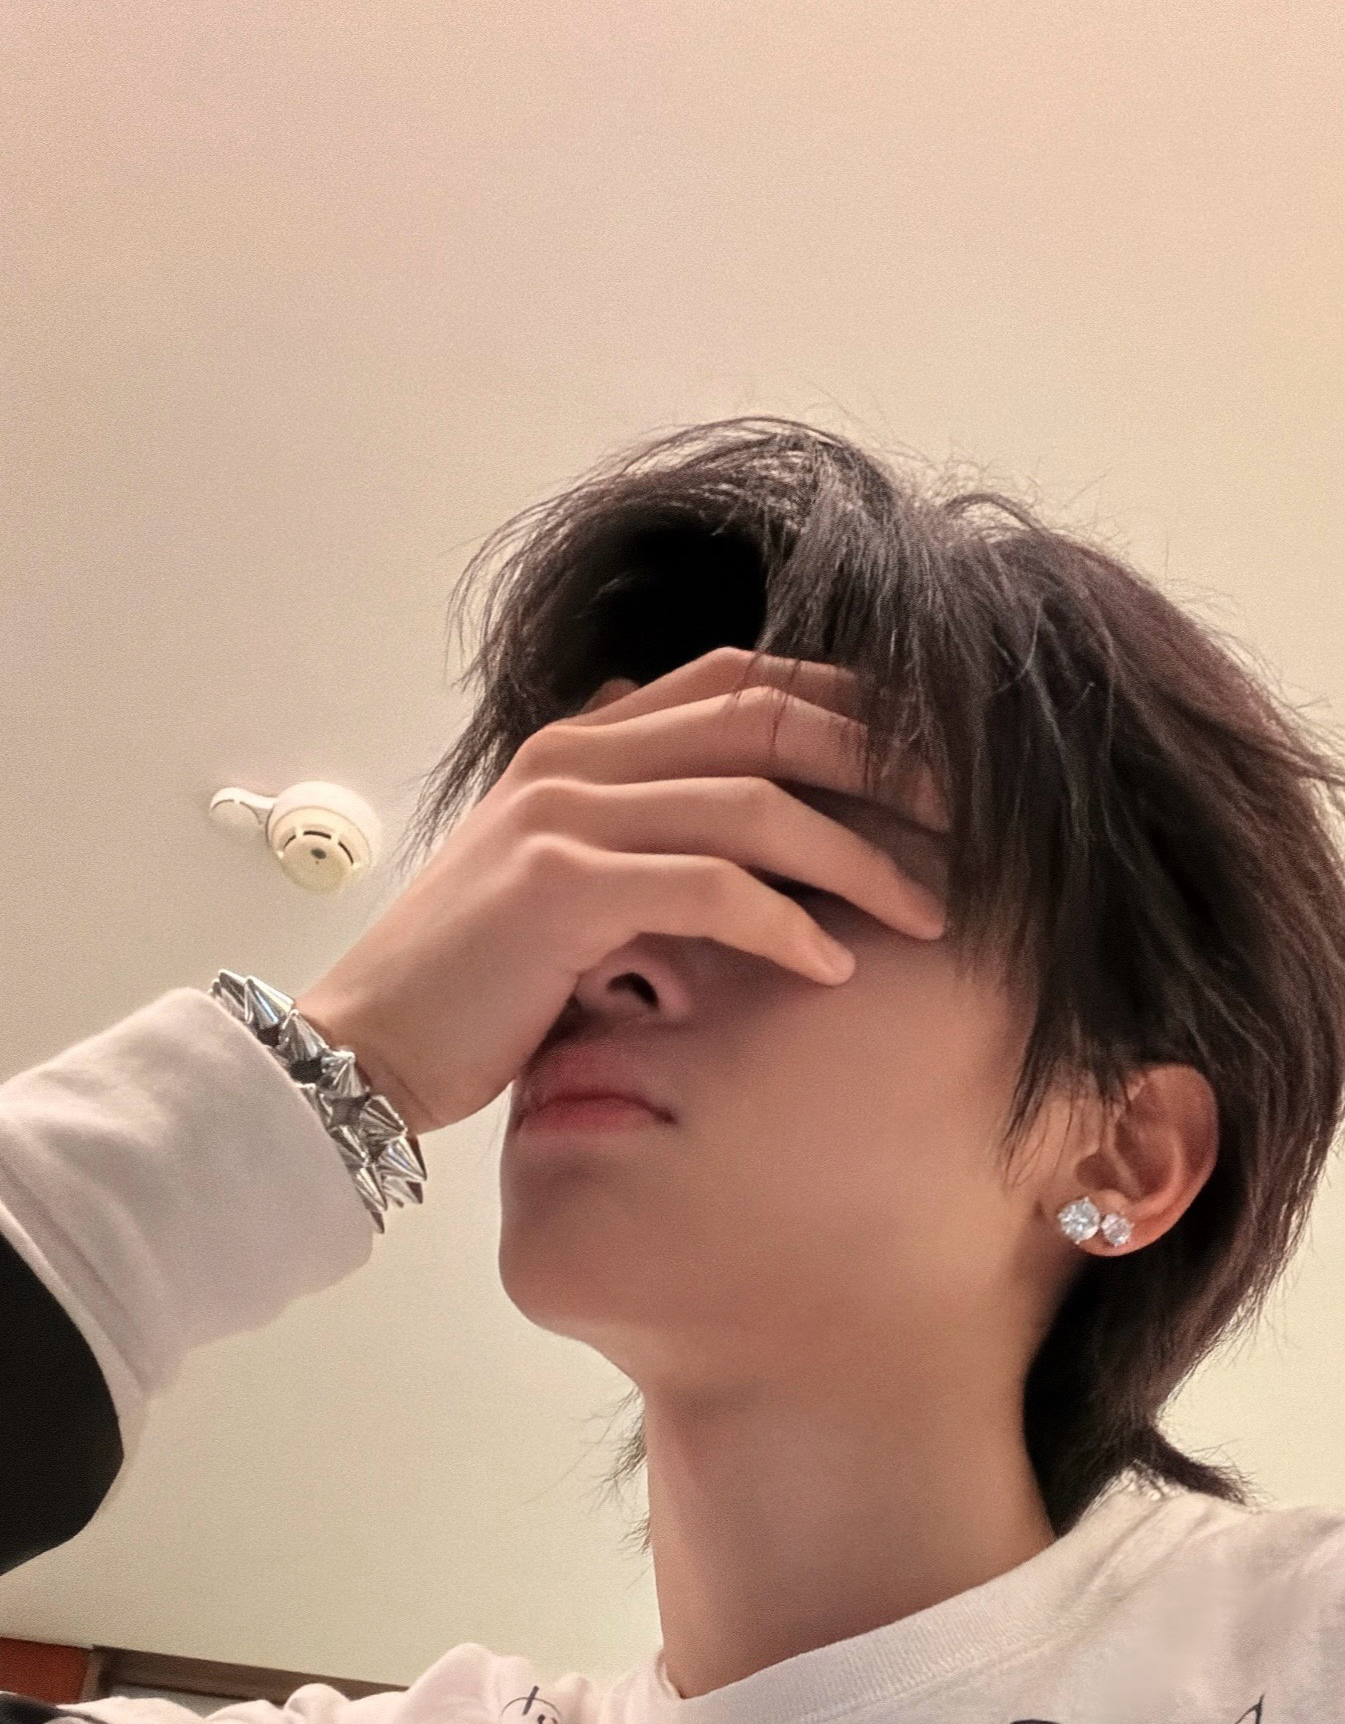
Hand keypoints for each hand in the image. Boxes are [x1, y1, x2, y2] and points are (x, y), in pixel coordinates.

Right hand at [296, 647, 948, 1136]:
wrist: (365, 1044)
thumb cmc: (479, 983)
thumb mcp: (566, 881)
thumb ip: (639, 830)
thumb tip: (736, 815)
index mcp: (586, 739)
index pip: (746, 679)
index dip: (855, 707)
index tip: (941, 764)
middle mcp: (577, 755)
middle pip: (771, 718)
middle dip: (889, 766)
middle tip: (975, 825)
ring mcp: (564, 813)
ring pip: (754, 801)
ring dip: (860, 859)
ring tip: (928, 917)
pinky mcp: (559, 889)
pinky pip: (709, 888)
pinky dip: (785, 927)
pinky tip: (833, 969)